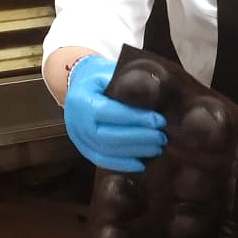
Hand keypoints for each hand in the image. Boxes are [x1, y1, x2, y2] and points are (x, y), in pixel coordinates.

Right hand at [64, 55, 167, 171]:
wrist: (79, 84)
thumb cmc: (99, 77)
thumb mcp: (110, 73)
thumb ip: (127, 84)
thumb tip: (156, 95)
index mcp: (82, 100)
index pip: (109, 112)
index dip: (136, 118)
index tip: (159, 121)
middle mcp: (76, 122)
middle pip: (108, 137)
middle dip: (139, 139)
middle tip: (162, 137)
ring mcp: (78, 138)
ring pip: (106, 151)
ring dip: (134, 152)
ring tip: (157, 148)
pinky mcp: (83, 148)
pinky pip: (101, 161)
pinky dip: (122, 164)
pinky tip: (142, 164)